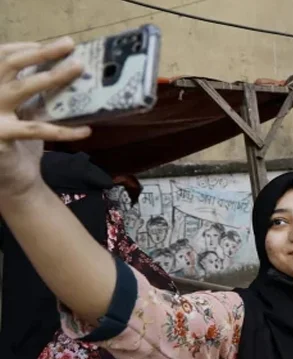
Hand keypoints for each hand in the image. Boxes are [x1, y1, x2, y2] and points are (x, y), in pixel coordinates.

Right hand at [0, 38, 90, 201]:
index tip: (55, 45)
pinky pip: (37, 129)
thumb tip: (64, 70)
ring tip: (78, 68)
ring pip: (23, 88)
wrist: (11, 181)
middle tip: (69, 45)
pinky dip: (64, 130)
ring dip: (54, 76)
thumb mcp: (23, 112)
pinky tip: (86, 130)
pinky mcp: (1, 135)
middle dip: (41, 52)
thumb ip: (31, 93)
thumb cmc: (20, 142)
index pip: (1, 58)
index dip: (25, 47)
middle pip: (9, 65)